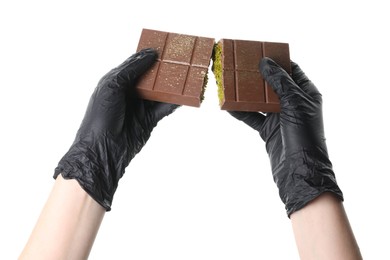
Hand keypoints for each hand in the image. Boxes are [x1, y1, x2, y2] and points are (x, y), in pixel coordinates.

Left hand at [54, 49, 178, 210]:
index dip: (149, 56)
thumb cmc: (101, 116)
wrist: (103, 149)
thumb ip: (131, 69)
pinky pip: (165, 108)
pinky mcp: (149, 120)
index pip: (136, 64)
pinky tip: (186, 95)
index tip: (165, 47)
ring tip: (187, 74)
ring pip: (160, 91)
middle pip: (151, 77)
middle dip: (164, 69)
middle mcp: (130, 92)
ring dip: (172, 85)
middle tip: (180, 59)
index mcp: (117, 81)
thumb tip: (150, 54)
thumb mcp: (112, 86)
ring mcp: (140, 106)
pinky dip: (176, 102)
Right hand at [229, 57, 342, 216]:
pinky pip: (252, 117)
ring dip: (247, 93)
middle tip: (241, 65)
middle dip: (258, 75)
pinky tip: (228, 105)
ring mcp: (280, 117)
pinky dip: (241, 112)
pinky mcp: (268, 130)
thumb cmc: (304, 135)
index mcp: (307, 93)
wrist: (299, 171)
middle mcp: (293, 103)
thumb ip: (280, 82)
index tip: (259, 52)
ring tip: (231, 82)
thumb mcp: (294, 103)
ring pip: (260, 100)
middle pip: (273, 84)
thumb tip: (266, 63)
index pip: (291, 70)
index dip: (277, 61)